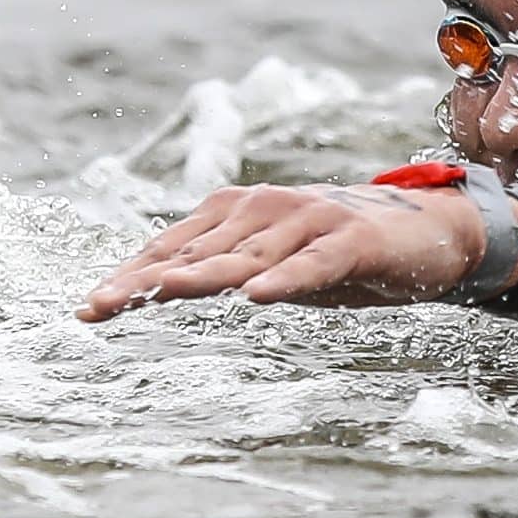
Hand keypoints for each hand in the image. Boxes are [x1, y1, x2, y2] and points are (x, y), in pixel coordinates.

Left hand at [74, 182, 517, 320]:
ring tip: (154, 294)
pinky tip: (258, 297)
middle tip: (98, 307)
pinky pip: (312, 265)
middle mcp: (267, 209)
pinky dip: (286, 280)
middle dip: (144, 281)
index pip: (174, 247)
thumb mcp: (274, 266)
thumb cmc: (339, 252)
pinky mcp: (352, 241)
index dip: (130, 275)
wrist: (428, 232)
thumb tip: (157, 287)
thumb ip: (224, 273)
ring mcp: (309, 221)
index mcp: (240, 214)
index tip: (89, 308)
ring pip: (245, 258)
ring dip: (198, 276)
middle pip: (196, 253)